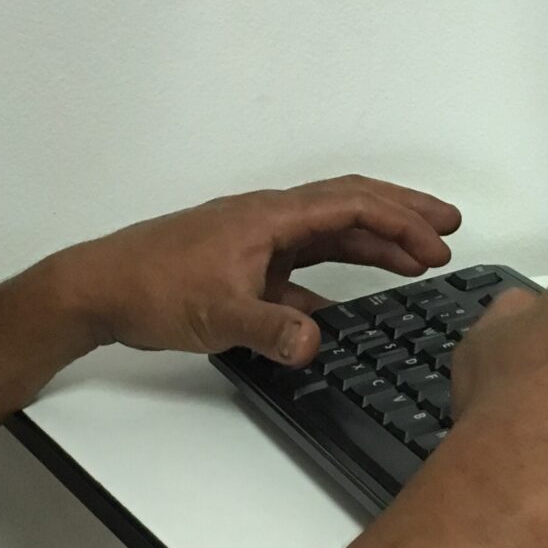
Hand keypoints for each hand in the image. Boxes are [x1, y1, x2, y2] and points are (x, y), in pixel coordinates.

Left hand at [51, 176, 461, 366]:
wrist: (99, 289)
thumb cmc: (148, 285)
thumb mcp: (216, 313)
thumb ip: (270, 328)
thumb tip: (314, 341)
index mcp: (268, 217)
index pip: (350, 205)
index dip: (401, 219)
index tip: (438, 238)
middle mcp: (268, 220)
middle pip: (349, 206)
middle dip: (402, 215)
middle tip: (448, 227)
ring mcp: (256, 242)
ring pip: (331, 235)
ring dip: (375, 245)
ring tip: (419, 260)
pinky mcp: (244, 267)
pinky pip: (304, 267)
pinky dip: (336, 278)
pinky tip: (350, 305)